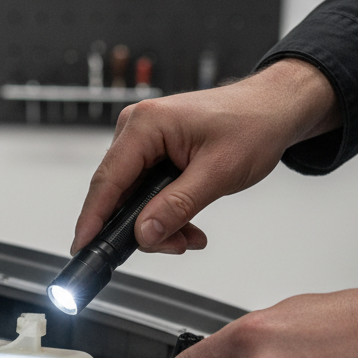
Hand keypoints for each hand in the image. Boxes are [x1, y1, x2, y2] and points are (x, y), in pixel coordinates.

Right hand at [72, 59, 340, 255]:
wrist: (275, 109)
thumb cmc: (253, 124)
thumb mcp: (217, 173)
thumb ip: (177, 206)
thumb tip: (144, 232)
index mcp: (147, 124)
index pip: (107, 181)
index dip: (92, 219)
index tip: (82, 248)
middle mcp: (138, 129)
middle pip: (118, 195)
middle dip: (142, 228)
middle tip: (174, 246)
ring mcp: (144, 141)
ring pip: (133, 200)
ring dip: (158, 225)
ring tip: (189, 237)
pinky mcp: (154, 153)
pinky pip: (146, 193)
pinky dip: (165, 214)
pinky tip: (188, 225)